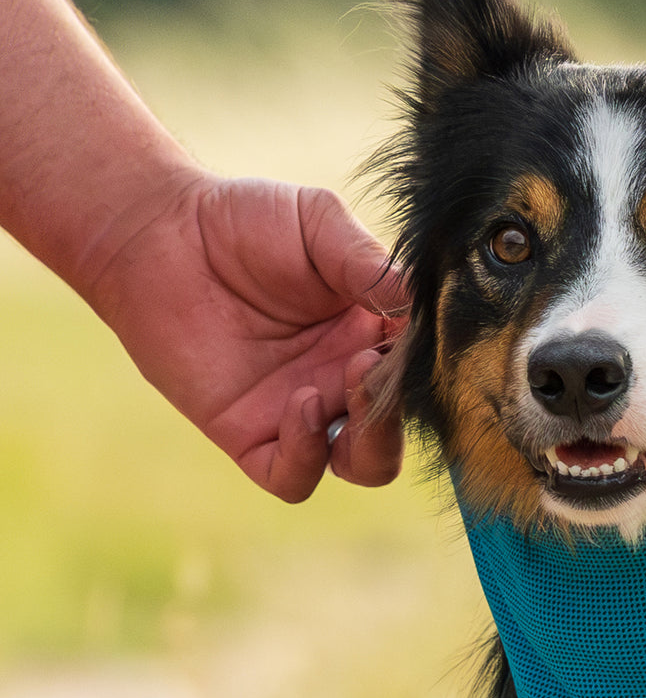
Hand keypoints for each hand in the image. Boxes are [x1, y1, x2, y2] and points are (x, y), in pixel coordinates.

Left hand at [88, 173, 407, 501]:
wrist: (160, 233)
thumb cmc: (245, 220)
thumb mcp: (319, 223)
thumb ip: (369, 262)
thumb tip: (419, 300)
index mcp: (377, 333)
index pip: (426, 370)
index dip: (432, 365)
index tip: (419, 336)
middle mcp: (348, 378)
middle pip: (406, 428)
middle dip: (403, 407)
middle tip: (375, 364)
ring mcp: (304, 410)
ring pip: (365, 465)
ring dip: (373, 440)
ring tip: (348, 386)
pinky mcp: (251, 434)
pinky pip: (293, 477)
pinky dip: (309, 455)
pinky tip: (303, 405)